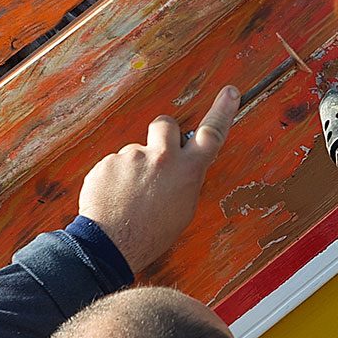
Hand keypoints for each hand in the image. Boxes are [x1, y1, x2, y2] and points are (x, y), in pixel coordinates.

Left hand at [78, 87, 238, 272]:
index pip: (212, 133)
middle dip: (162, 134)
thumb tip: (182, 168)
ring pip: (136, 151)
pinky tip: (115, 197)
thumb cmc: (151, 233)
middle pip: (165, 124)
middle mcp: (161, 157)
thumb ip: (185, 179)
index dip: (222, 110)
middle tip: (156, 156)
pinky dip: (115, 178)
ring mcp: (132, 157)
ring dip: (135, 167)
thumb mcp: (183, 208)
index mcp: (187, 170)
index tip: (229, 93)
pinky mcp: (108, 162)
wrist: (113, 244)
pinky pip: (114, 164)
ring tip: (130, 195)